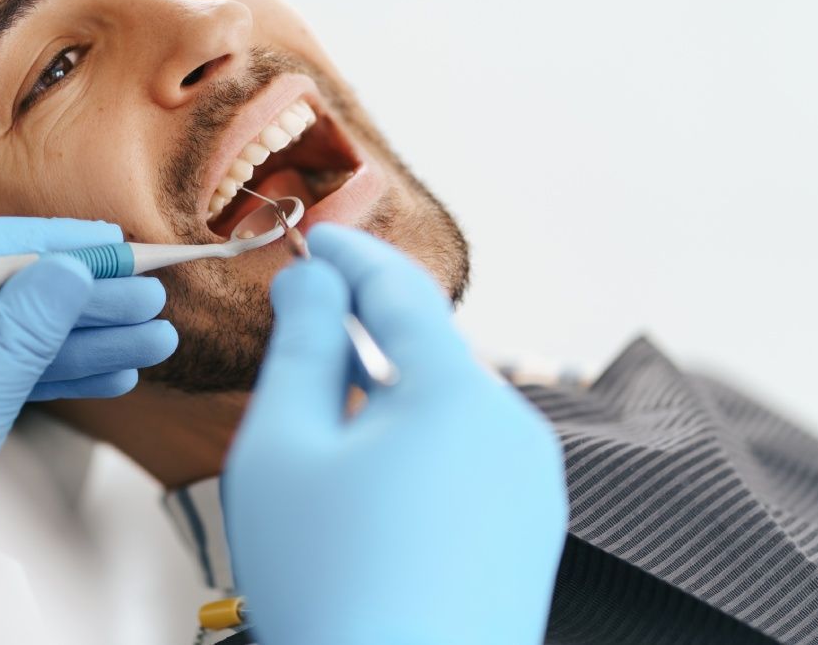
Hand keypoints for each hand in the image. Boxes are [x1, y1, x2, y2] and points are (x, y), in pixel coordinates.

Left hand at [0, 217, 176, 486]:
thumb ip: (17, 337)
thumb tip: (70, 269)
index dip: (44, 244)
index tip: (111, 245)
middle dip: (78, 303)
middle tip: (150, 298)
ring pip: (7, 339)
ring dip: (82, 343)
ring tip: (154, 341)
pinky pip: (0, 378)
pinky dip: (56, 379)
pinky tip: (114, 376)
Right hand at [224, 225, 566, 644]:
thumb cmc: (330, 583)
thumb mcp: (285, 448)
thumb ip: (298, 345)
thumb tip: (313, 282)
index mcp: (458, 394)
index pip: (399, 291)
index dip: (348, 255)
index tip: (313, 235)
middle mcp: (515, 428)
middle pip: (426, 351)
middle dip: (361, 338)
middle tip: (297, 345)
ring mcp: (533, 485)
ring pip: (446, 408)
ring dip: (385, 402)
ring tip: (325, 450)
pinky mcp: (531, 531)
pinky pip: (467, 458)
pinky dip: (416, 448)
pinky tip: (371, 497)